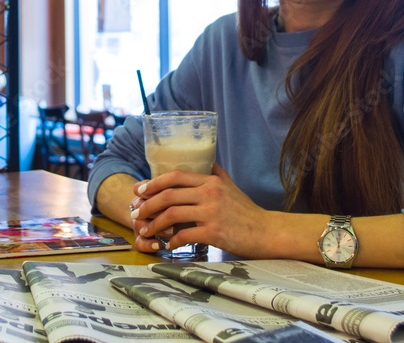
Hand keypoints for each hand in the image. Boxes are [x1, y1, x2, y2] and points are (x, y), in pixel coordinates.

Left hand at [130, 163, 278, 256]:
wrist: (268, 232)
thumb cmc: (247, 212)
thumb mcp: (231, 186)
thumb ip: (216, 173)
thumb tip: (207, 159)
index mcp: (210, 181)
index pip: (175, 176)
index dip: (153, 182)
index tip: (139, 190)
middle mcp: (209, 193)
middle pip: (168, 194)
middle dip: (147, 204)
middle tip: (136, 213)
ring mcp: (212, 212)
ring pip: (172, 214)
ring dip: (154, 223)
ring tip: (146, 230)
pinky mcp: (215, 232)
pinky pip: (185, 235)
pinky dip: (172, 240)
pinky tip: (168, 244)